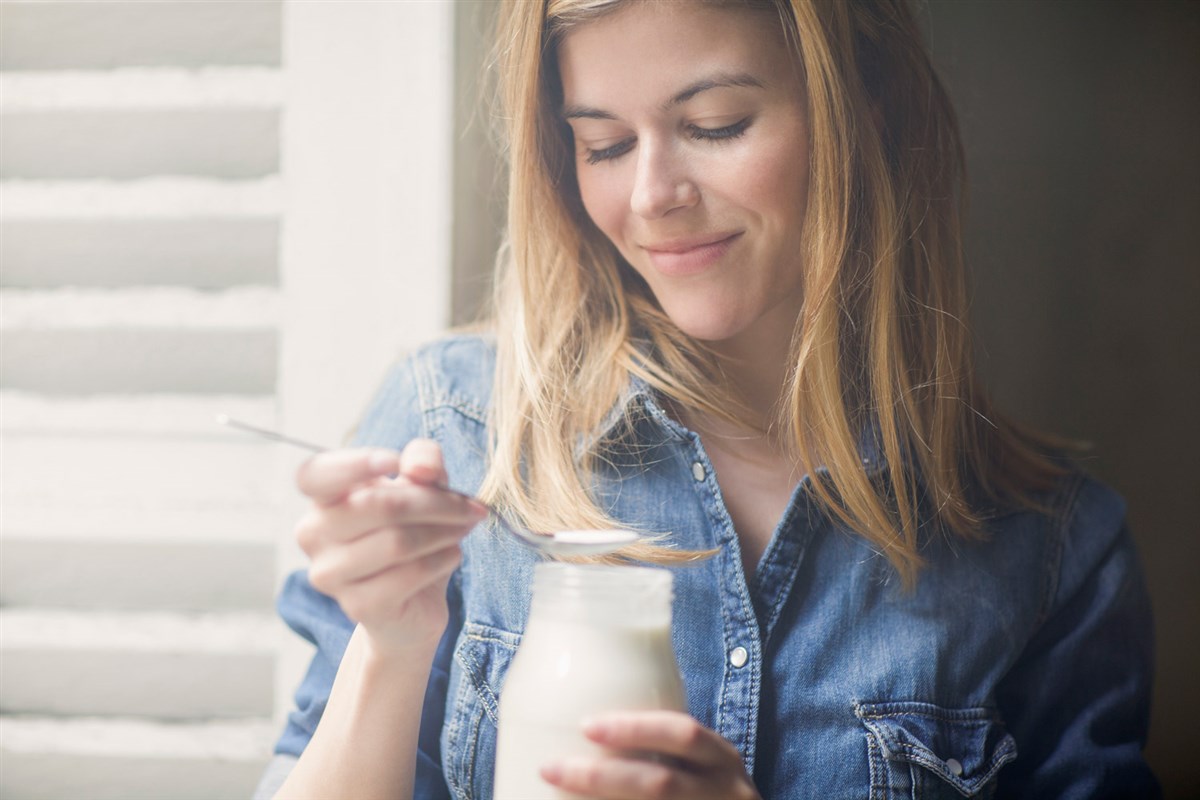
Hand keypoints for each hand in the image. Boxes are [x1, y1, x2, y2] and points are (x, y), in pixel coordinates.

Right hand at [293, 439, 486, 655]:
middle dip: (436, 503)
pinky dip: (443, 559)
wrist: (414, 602)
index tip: (395, 461)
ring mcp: (330, 574)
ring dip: (445, 532)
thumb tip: (420, 469)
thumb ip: (423, 461)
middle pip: (378, 506)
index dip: (353, 464)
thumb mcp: (424, 486)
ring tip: (463, 529)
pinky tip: (452, 555)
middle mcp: (314, 535)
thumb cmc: (412, 532)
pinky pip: (410, 574)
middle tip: (470, 507)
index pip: (313, 475)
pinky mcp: (358, 606)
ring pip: (397, 542)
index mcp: (322, 498)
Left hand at [540, 710, 760, 799]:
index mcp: (720, 759)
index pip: (682, 734)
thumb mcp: (703, 766)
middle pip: (659, 784)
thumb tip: (585, 728)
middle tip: (552, 768)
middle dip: (599, 776)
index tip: (585, 726)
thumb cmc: (708, 791)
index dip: (635, 729)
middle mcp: (724, 791)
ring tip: (555, 794)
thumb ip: (663, 751)